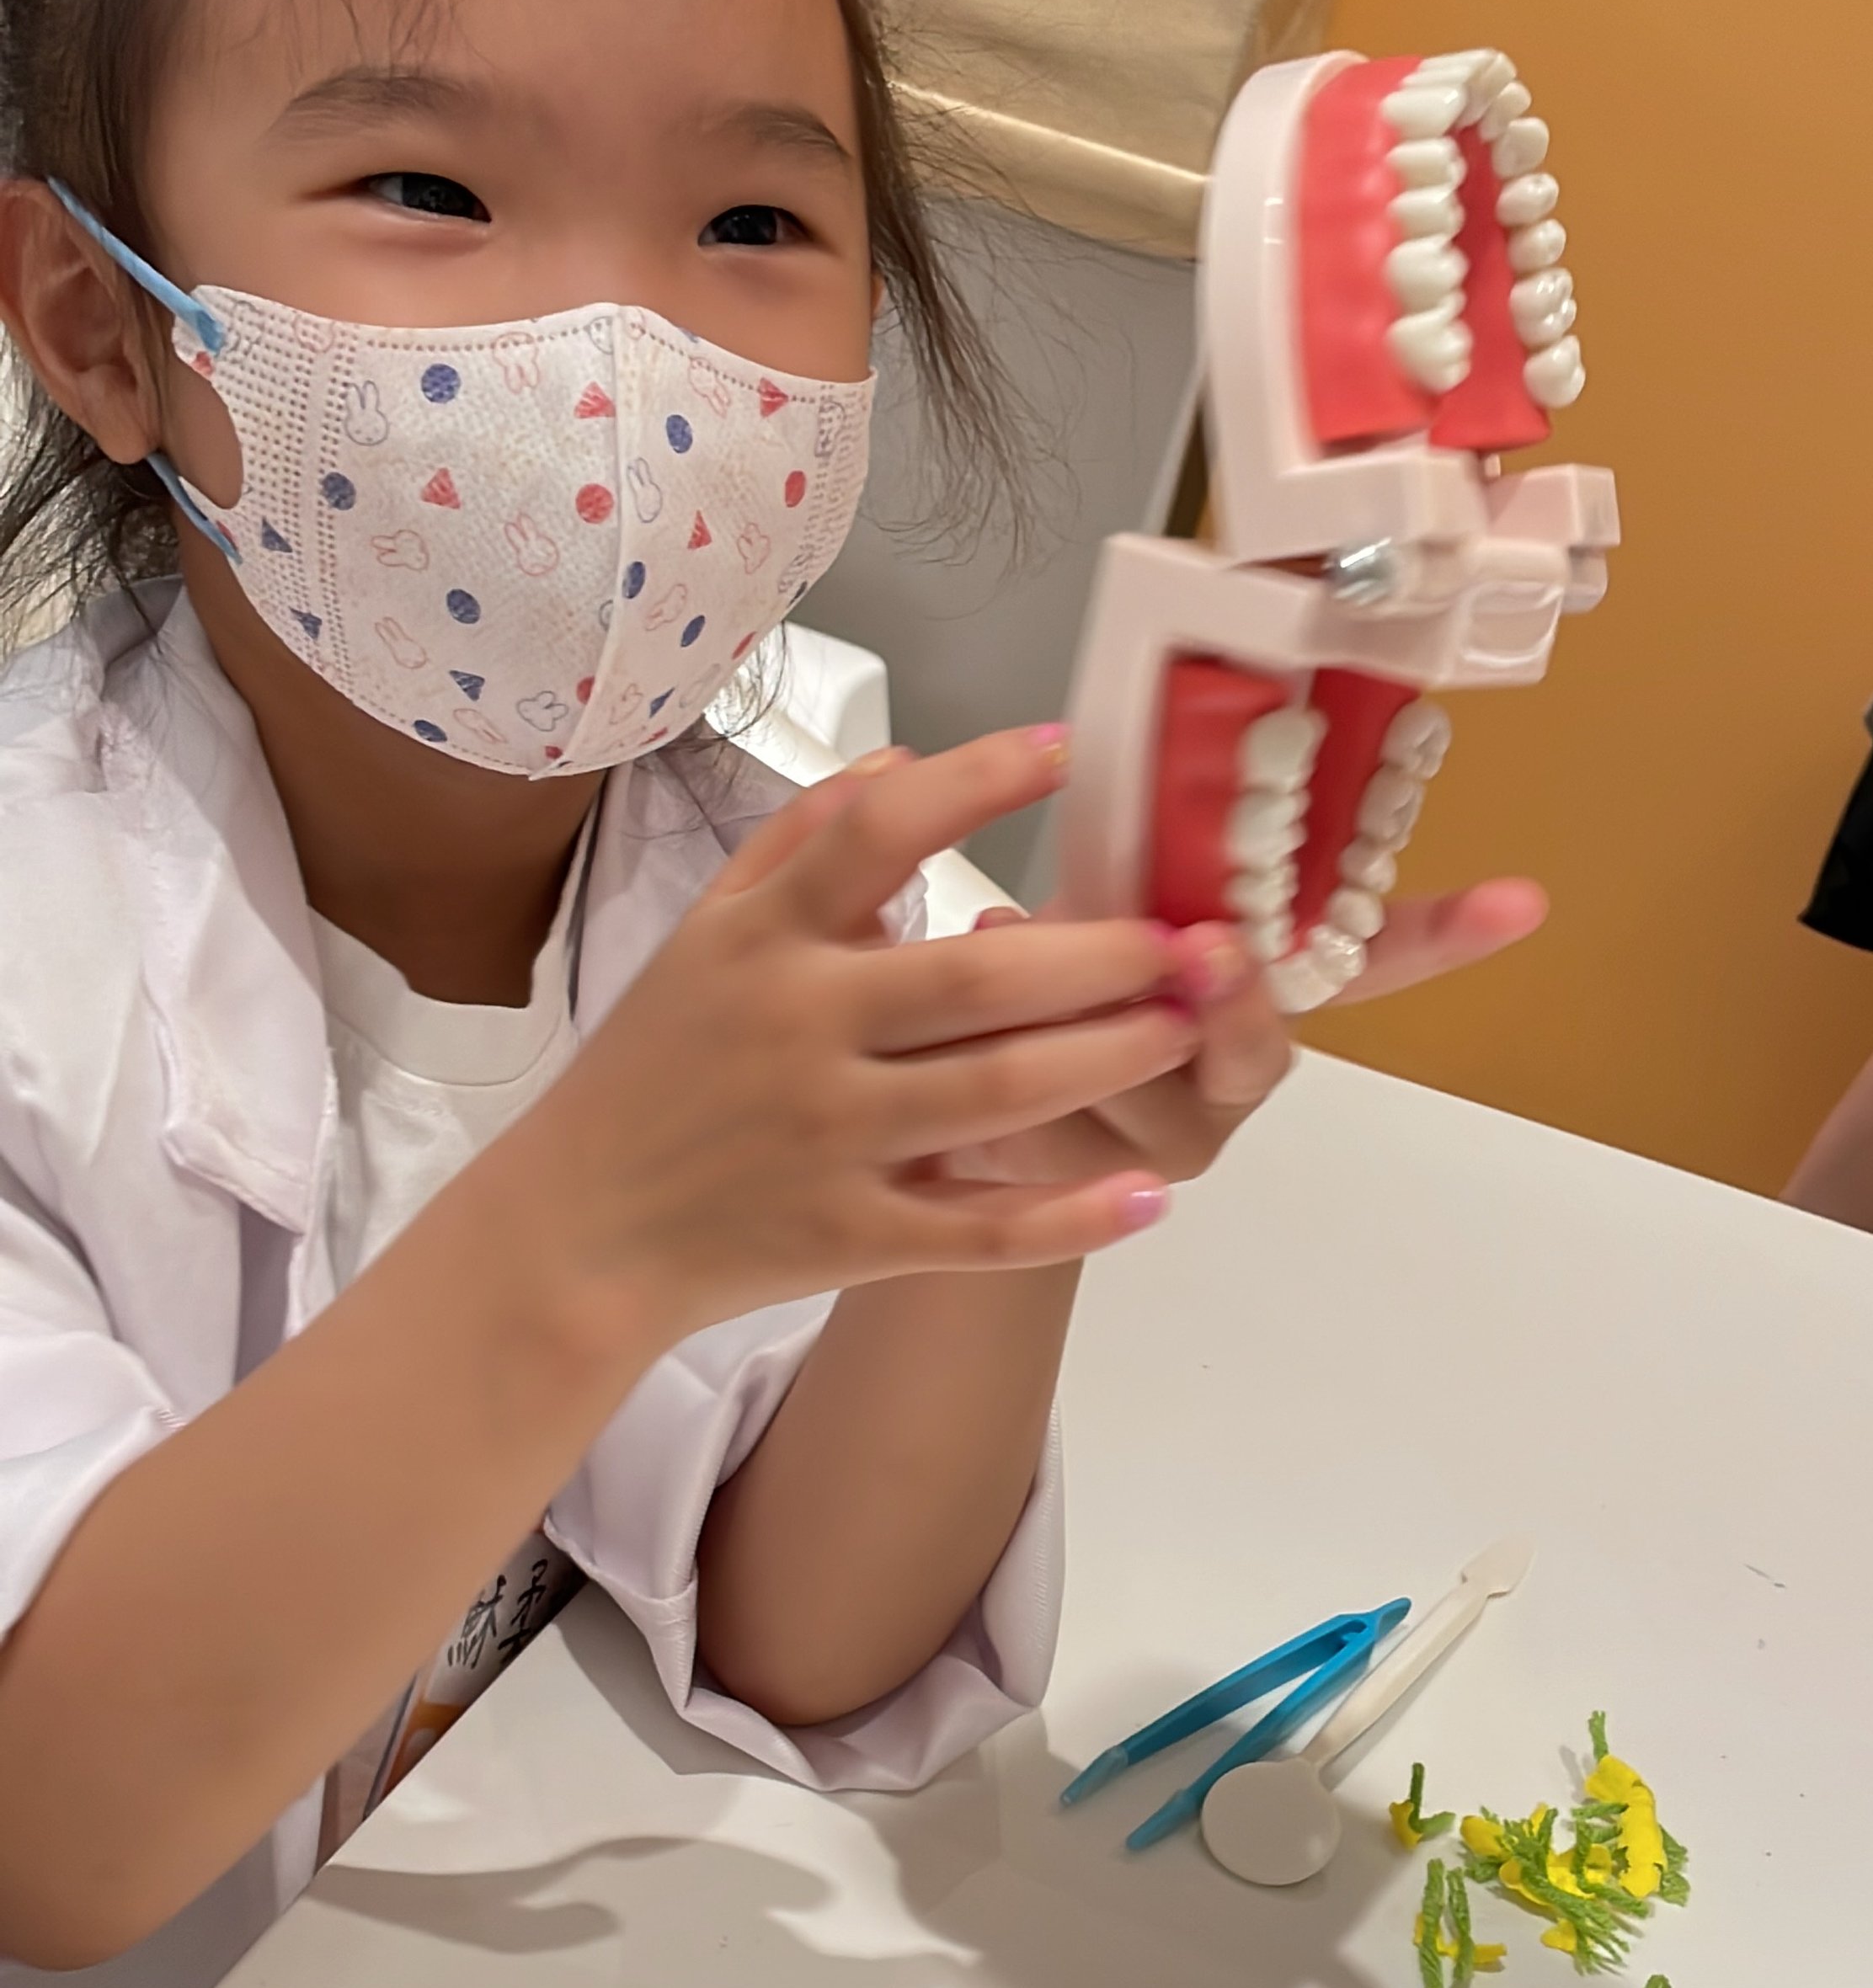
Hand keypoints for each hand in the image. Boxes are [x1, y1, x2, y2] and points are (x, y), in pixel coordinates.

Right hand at [507, 728, 1203, 1348]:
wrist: (573, 1231)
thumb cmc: (649, 1073)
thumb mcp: (702, 937)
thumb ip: (797, 844)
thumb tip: (900, 761)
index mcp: (763, 942)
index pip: (875, 835)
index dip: (976, 782)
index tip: (1067, 751)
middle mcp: (800, 1030)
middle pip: (977, 977)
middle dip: (1098, 956)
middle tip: (1182, 940)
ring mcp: (829, 1138)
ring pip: (999, 1093)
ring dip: (1109, 1058)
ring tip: (1183, 1028)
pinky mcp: (849, 1236)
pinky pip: (976, 1229)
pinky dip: (1067, 1218)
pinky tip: (1145, 1196)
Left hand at [933, 868, 1546, 1192]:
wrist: (951, 1098)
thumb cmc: (1045, 979)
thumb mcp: (1101, 897)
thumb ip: (1156, 853)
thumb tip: (1176, 749)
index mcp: (1259, 992)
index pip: (1368, 963)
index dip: (1441, 936)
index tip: (1520, 901)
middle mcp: (1232, 1073)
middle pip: (1261, 1051)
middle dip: (1234, 1001)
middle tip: (1206, 950)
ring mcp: (1174, 1138)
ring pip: (1155, 1090)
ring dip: (1087, 1021)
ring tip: (1011, 943)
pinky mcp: (1095, 1183)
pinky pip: (1065, 1128)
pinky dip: (1012, 1059)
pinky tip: (976, 998)